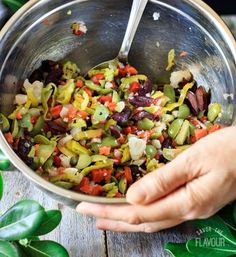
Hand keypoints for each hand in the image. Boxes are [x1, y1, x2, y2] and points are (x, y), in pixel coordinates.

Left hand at [77, 126, 235, 232]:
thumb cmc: (227, 150)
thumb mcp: (194, 160)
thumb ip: (164, 180)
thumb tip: (132, 197)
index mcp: (187, 202)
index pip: (139, 213)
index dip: (111, 211)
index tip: (86, 206)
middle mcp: (188, 211)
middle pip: (143, 221)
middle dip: (113, 219)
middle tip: (87, 213)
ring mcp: (194, 209)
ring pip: (153, 220)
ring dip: (126, 220)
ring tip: (105, 218)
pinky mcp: (196, 202)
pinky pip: (163, 214)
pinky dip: (143, 214)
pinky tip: (137, 210)